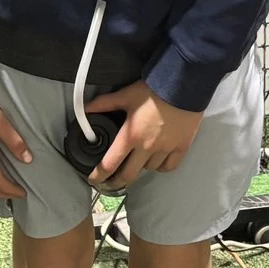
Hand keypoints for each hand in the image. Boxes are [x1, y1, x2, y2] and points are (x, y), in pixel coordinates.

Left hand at [81, 83, 200, 190]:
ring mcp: (165, 150)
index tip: (93, 180)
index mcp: (130, 136)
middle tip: (111, 182)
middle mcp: (146, 148)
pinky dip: (161, 167)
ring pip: (149, 170)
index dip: (98, 175)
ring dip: (139, 169)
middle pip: (128, 175)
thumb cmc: (153, 90)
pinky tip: (156, 162)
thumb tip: (85, 109)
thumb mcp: (125, 95)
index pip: (109, 163)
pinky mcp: (181, 148)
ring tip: (135, 163)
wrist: (183, 85)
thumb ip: (104, 104)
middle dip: (116, 182)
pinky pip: (169, 166)